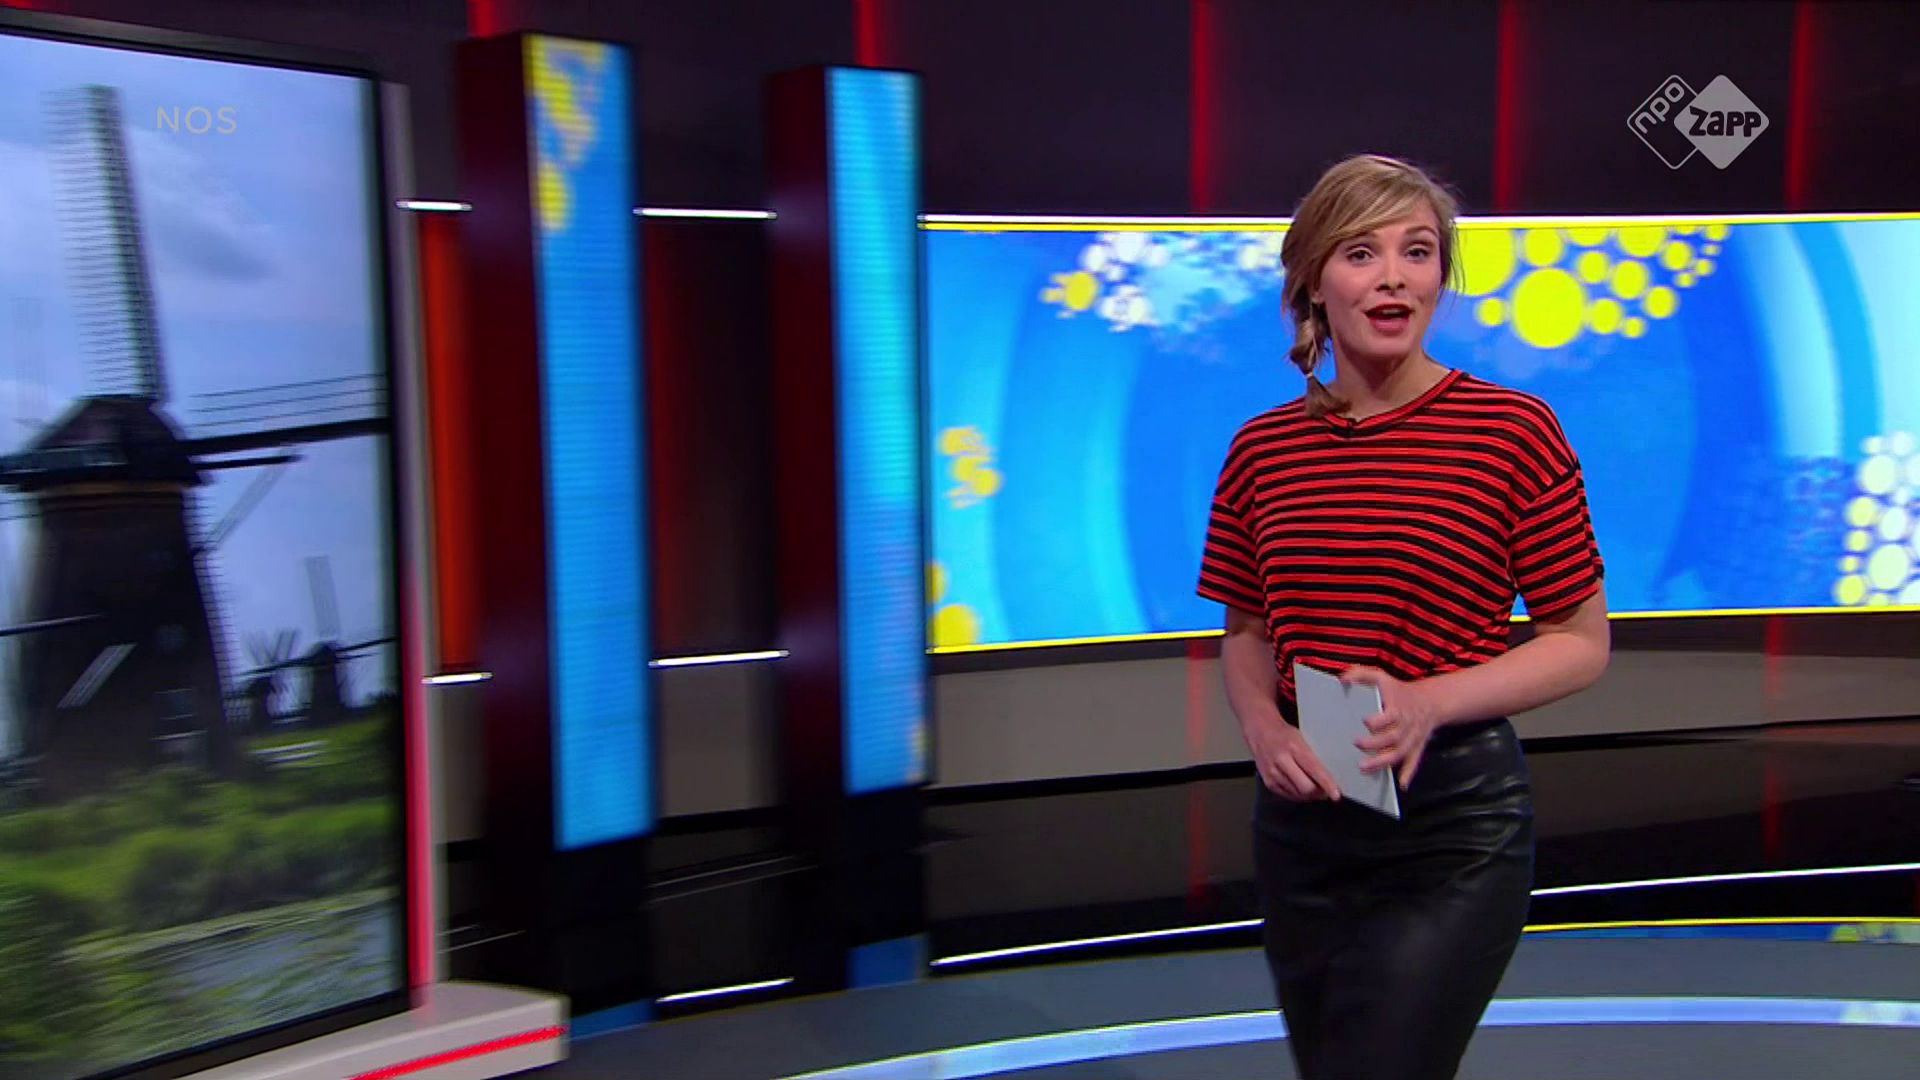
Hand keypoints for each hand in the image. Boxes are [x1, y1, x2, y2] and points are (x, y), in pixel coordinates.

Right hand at [1246, 715, 1340, 801]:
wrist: (1260, 731)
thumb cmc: (1284, 734)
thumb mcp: (1302, 739)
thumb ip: (1313, 758)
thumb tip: (1328, 778)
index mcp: (1294, 747)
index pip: (1314, 770)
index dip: (1327, 784)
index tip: (1336, 794)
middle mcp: (1282, 761)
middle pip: (1306, 788)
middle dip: (1319, 793)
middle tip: (1326, 791)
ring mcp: (1273, 773)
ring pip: (1298, 794)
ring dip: (1309, 795)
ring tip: (1314, 789)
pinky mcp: (1268, 782)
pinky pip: (1288, 795)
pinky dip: (1298, 795)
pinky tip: (1301, 789)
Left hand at [1343, 666, 1445, 789]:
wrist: (1431, 701)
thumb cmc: (1398, 690)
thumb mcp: (1381, 677)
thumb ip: (1361, 675)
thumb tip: (1341, 680)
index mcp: (1398, 708)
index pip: (1390, 716)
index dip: (1378, 720)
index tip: (1364, 722)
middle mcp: (1406, 724)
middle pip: (1393, 737)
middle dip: (1375, 744)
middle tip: (1356, 745)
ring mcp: (1412, 738)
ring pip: (1400, 753)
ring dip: (1383, 762)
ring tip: (1363, 768)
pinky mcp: (1417, 747)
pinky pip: (1414, 761)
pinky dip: (1409, 773)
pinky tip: (1402, 785)